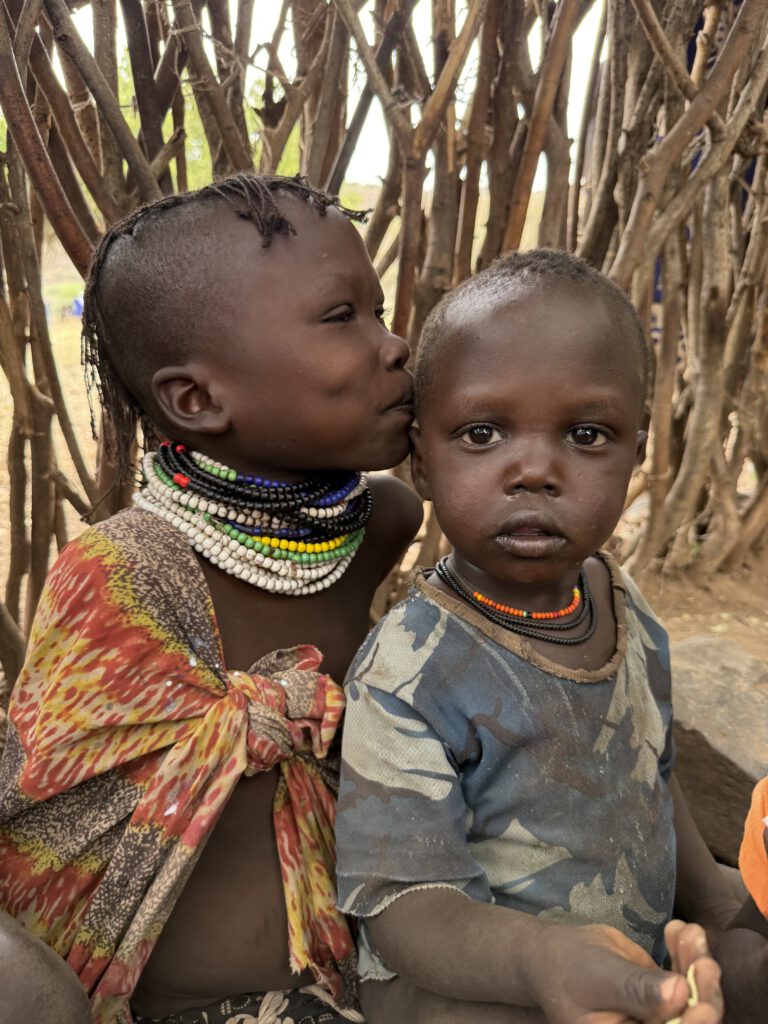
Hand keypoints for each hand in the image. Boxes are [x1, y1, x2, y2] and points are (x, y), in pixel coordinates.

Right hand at [527, 920, 721, 1023]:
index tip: (704, 1001)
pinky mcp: (662, 995)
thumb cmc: (569, 969)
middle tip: (703, 959)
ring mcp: (659, 1016)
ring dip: (696, 963)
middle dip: (702, 990)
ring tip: (688, 932)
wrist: (553, 955)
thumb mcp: (600, 979)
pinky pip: (685, 978)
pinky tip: (679, 929)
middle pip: (692, 1020)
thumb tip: (681, 994)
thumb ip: (638, 991)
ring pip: (695, 998)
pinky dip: (687, 953)